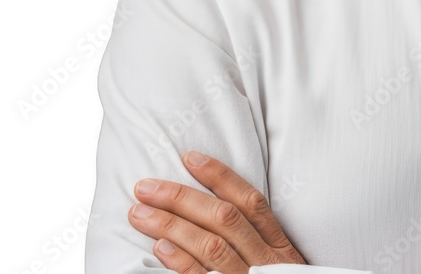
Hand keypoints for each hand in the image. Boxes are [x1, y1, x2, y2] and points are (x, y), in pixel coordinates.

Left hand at [128, 150, 304, 272]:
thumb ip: (257, 243)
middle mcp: (266, 261)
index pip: (250, 201)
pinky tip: (159, 249)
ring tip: (139, 213)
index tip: (189, 157)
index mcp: (280, 247)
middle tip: (145, 186)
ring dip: (171, 225)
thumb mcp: (281, 269)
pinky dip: (181, 262)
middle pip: (223, 218)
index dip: (220, 177)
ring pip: (209, 245)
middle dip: (181, 198)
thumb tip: (212, 212)